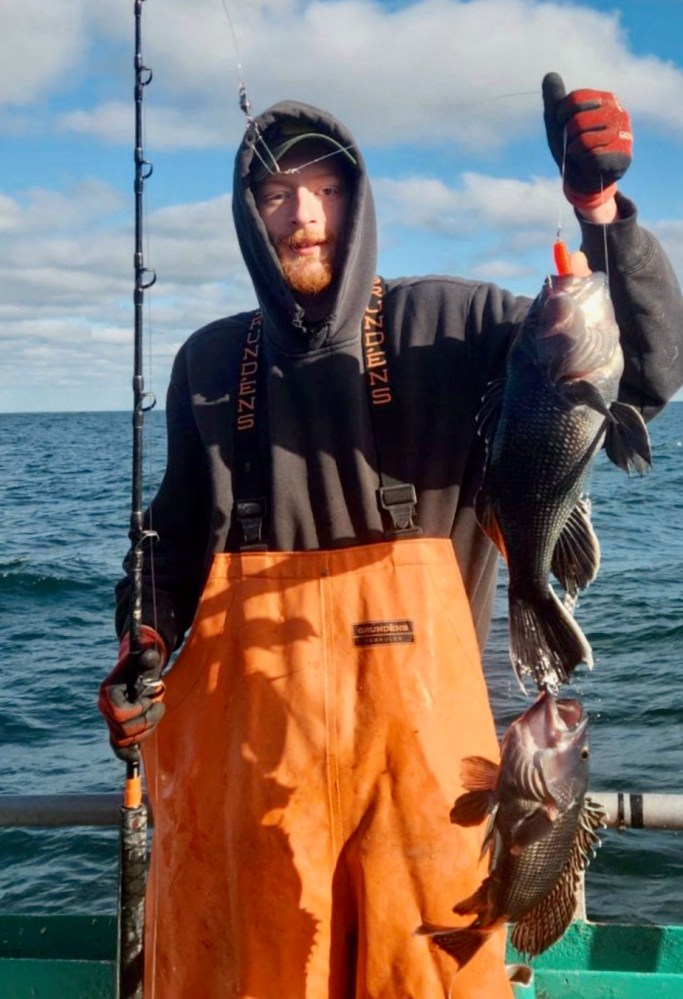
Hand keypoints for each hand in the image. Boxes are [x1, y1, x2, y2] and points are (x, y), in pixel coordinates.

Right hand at [98, 626, 166, 758]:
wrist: (138, 669)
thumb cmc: (143, 664)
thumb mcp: (147, 660)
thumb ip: (148, 658)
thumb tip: (151, 656)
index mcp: (108, 693)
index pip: (120, 715)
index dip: (139, 711)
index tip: (149, 700)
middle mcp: (104, 708)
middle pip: (125, 731)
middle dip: (147, 721)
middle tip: (158, 706)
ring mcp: (109, 719)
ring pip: (126, 740)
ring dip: (146, 730)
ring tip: (155, 712)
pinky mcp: (116, 727)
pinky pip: (116, 746)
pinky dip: (125, 752)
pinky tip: (135, 756)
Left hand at [542, 72, 631, 210]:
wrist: (579, 178)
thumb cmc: (570, 147)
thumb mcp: (557, 122)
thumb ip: (554, 99)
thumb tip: (549, 74)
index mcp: (606, 100)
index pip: (574, 100)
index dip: (561, 116)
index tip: (563, 125)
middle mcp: (619, 113)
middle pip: (578, 120)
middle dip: (567, 136)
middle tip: (574, 144)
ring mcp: (624, 134)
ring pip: (583, 138)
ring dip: (573, 150)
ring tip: (580, 154)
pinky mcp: (623, 155)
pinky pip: (590, 155)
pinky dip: (582, 162)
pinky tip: (588, 164)